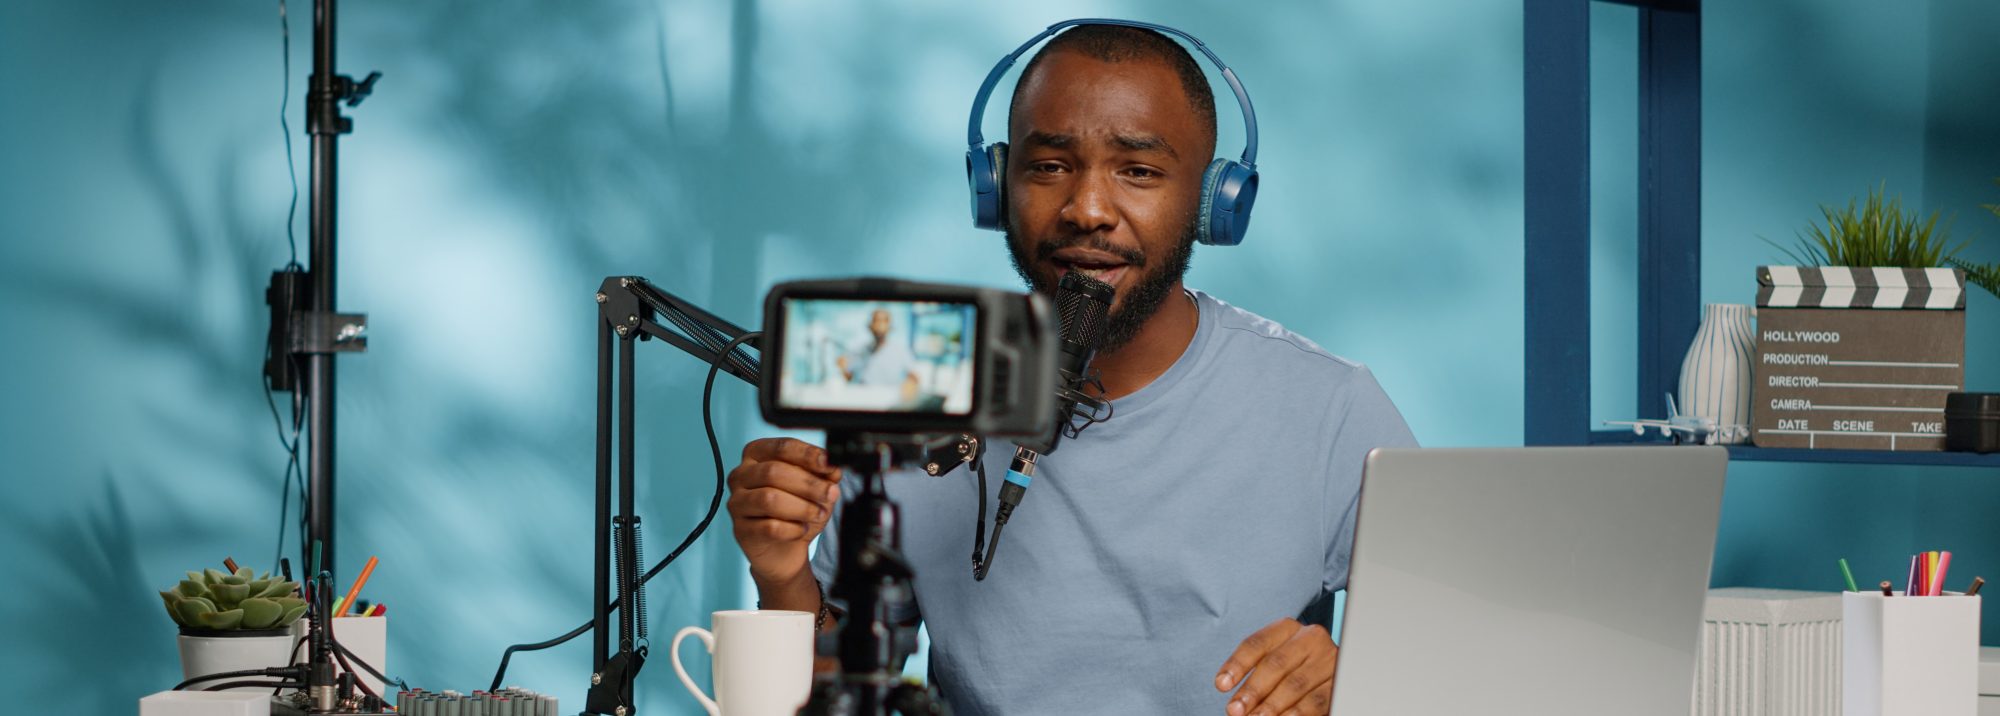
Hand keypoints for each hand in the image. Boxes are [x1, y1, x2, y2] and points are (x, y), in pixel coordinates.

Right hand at [727, 437, 842, 589]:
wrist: (785, 547)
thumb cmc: (796, 509)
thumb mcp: (814, 487)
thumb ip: (823, 474)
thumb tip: (833, 467)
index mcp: (757, 454)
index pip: (781, 447)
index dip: (807, 454)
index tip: (828, 464)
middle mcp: (741, 475)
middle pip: (773, 472)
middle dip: (808, 483)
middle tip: (830, 494)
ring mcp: (737, 502)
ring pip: (769, 499)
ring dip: (802, 507)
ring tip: (818, 513)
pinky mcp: (740, 529)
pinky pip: (768, 527)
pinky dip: (791, 529)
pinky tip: (801, 529)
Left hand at [1215, 618, 1336, 715]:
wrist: (1325, 670)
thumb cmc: (1291, 666)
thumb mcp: (1273, 660)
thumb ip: (1255, 674)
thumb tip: (1237, 701)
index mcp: (1287, 628)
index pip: (1257, 643)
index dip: (1237, 664)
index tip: (1221, 685)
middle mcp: (1310, 638)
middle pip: (1275, 664)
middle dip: (1253, 690)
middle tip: (1235, 710)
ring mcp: (1327, 659)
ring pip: (1295, 684)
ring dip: (1272, 706)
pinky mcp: (1339, 682)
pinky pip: (1315, 701)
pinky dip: (1296, 714)